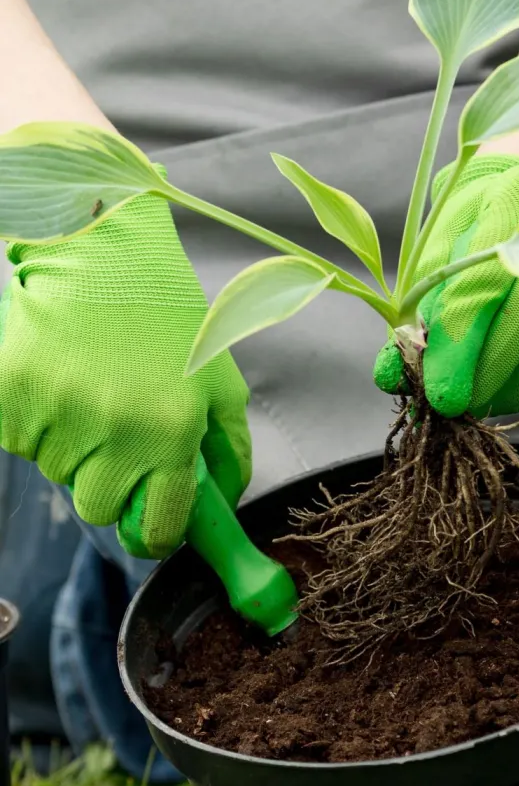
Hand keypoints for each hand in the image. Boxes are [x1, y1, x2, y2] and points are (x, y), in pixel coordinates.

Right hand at [0, 186, 251, 557]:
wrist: (100, 252)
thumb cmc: (169, 316)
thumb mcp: (221, 380)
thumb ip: (229, 450)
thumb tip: (222, 504)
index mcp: (171, 433)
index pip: (158, 528)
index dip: (157, 533)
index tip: (154, 524)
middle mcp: (111, 434)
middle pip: (101, 509)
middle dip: (113, 484)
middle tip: (123, 432)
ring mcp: (53, 418)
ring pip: (58, 473)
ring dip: (75, 446)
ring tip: (95, 385)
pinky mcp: (5, 399)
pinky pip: (20, 441)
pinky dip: (38, 421)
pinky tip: (61, 377)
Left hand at [375, 155, 518, 417]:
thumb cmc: (479, 217)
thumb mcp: (439, 242)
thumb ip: (418, 305)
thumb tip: (393, 375)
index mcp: (513, 196)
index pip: (484, 285)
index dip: (458, 347)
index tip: (438, 394)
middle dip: (485, 375)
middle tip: (457, 402)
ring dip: (514, 386)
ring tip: (484, 391)